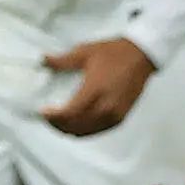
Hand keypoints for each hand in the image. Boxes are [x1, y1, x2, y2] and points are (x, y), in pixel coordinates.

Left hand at [40, 37, 155, 135]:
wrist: (142, 55)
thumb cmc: (116, 53)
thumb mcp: (85, 52)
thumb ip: (62, 60)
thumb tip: (43, 60)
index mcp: (95, 90)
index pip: (69, 113)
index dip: (52, 117)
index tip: (41, 112)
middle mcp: (106, 106)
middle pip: (75, 126)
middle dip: (57, 124)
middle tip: (47, 117)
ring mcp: (115, 114)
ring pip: (85, 132)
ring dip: (69, 129)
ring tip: (58, 121)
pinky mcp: (121, 117)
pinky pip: (98, 131)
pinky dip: (84, 130)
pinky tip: (76, 124)